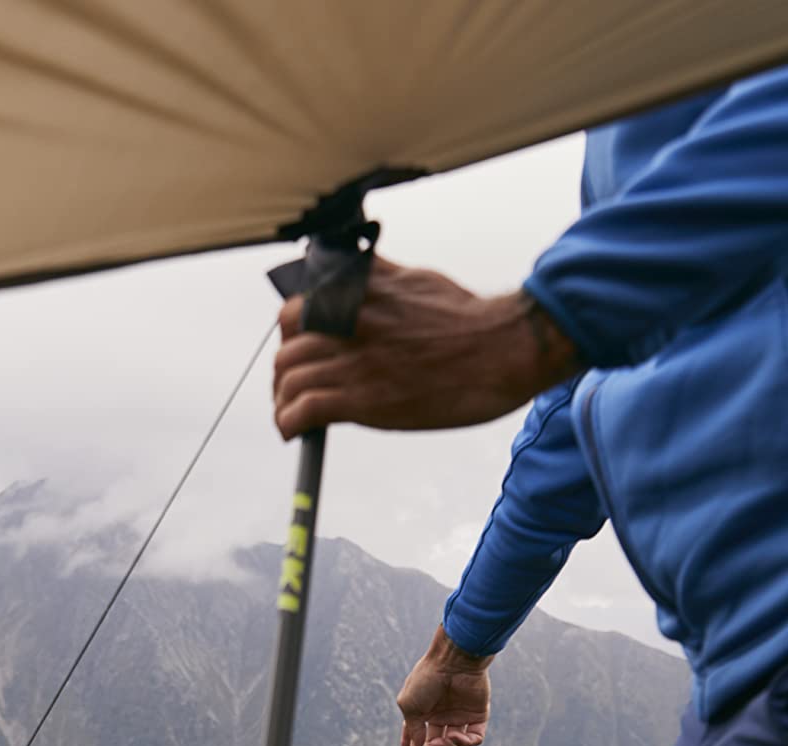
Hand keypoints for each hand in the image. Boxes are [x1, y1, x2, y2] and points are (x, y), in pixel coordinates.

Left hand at [273, 267, 578, 434]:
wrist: (504, 349)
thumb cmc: (468, 317)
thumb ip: (377, 278)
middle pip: (287, 349)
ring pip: (289, 380)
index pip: (295, 310)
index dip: (290, 337)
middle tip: (291, 389)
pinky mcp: (364, 399)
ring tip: (290, 414)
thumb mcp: (416, 279)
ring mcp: (355, 362)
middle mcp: (350, 324)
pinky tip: (293, 432)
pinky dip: (289, 423)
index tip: (297, 352)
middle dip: (283, 373)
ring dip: (283, 401)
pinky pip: (304, 411)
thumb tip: (355, 270)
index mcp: (359, 294)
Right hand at [398, 625, 492, 745]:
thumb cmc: (427, 679)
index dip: (411, 742)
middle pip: (436, 743)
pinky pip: (474, 737)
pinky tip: (458, 738)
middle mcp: (442, 714)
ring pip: (455, 743)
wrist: (454, 662)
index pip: (416, 732)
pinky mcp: (478, 715)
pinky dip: (467, 743)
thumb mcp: (410, 705)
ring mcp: (460, 715)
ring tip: (443, 740)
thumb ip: (412, 729)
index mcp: (424, 709)